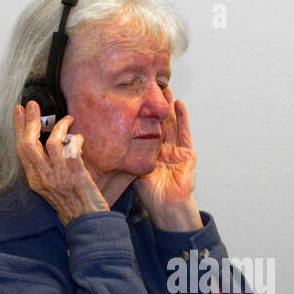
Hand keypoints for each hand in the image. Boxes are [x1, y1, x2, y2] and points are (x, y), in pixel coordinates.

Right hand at [14, 101, 108, 223]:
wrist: (87, 222)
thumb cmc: (73, 205)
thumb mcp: (52, 187)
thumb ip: (47, 167)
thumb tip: (50, 143)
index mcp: (35, 180)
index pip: (21, 149)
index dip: (18, 128)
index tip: (18, 111)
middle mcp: (43, 178)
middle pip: (28, 144)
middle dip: (30, 121)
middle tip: (32, 104)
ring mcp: (59, 177)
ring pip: (51, 143)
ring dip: (59, 126)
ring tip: (67, 119)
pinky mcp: (76, 176)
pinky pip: (72, 150)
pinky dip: (75, 140)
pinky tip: (79, 138)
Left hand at [136, 94, 201, 230]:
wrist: (167, 206)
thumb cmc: (150, 194)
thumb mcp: (133, 169)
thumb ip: (126, 156)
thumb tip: (106, 143)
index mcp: (149, 153)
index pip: (144, 129)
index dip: (140, 114)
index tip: (133, 98)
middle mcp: (162, 149)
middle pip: (158, 122)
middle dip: (155, 105)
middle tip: (150, 87)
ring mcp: (176, 150)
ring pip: (171, 123)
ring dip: (169, 106)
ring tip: (165, 89)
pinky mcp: (187, 153)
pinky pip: (184, 132)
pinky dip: (183, 117)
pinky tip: (179, 104)